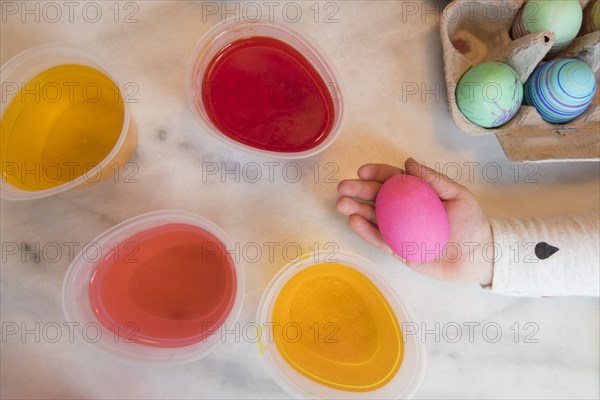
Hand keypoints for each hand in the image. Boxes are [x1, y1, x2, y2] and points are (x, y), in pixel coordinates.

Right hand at [336, 158, 493, 285]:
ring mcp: (398, 230)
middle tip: (343, 187)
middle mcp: (403, 211)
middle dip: (357, 191)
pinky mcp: (398, 250)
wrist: (479, 257)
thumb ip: (434, 180)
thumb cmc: (471, 224)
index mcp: (416, 194)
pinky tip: (353, 222)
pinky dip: (365, 232)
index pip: (392, 180)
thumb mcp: (458, 196)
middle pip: (377, 198)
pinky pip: (378, 240)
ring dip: (355, 210)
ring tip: (342, 204)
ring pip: (372, 218)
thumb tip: (408, 162)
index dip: (376, 174)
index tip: (363, 171)